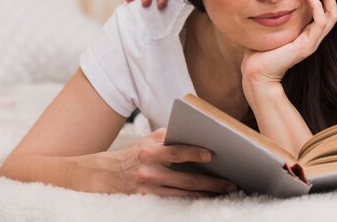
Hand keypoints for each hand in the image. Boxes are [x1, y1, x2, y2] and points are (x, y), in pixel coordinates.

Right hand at [106, 128, 236, 196]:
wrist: (105, 174)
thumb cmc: (134, 153)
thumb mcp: (149, 140)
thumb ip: (170, 137)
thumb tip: (198, 135)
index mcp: (151, 151)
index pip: (176, 152)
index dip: (194, 153)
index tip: (211, 155)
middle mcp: (150, 170)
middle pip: (186, 179)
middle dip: (211, 183)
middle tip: (231, 183)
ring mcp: (149, 188)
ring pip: (183, 194)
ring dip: (206, 194)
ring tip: (224, 192)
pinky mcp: (148, 200)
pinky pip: (175, 201)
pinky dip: (192, 200)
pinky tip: (206, 198)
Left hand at [241, 0, 336, 96]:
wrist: (256, 73)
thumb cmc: (259, 52)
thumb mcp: (270, 25)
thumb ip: (275, 13)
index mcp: (307, 32)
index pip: (325, 7)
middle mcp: (314, 36)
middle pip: (333, 8)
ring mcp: (313, 42)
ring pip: (332, 14)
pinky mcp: (308, 46)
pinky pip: (321, 22)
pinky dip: (317, 6)